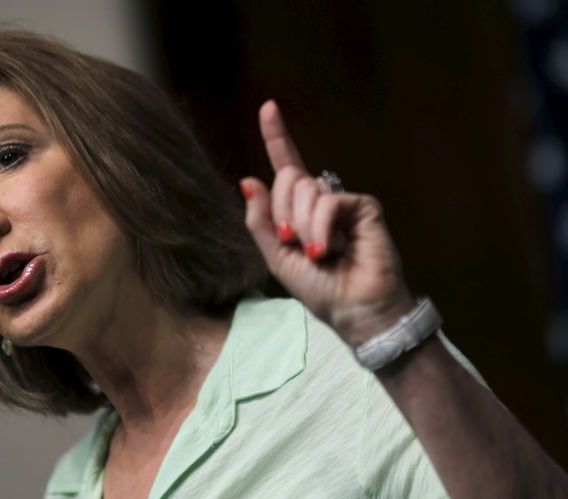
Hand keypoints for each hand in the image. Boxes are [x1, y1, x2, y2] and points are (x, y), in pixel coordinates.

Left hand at [240, 100, 414, 345]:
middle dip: (281, 212)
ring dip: (301, 226)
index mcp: (299, 210)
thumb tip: (247, 178)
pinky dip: (320, 227)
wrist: (352, 310)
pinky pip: (328, 201)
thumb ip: (261, 220)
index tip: (268, 106)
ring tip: (316, 253)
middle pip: (288, 178)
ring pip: (306, 190)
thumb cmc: (319, 288)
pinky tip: (328, 249)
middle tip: (292, 243)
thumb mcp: (277, 257)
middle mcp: (321, 199)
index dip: (276, 136)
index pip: (287, 166)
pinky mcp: (364, 206)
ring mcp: (343, 201)